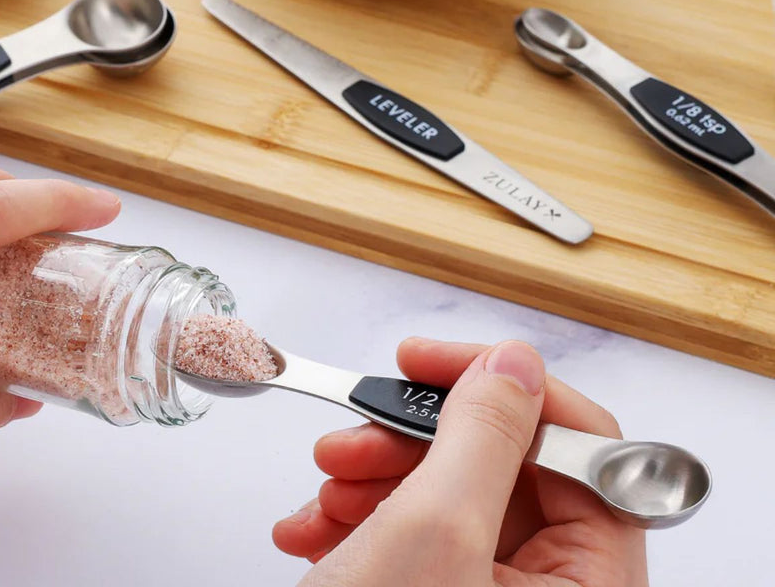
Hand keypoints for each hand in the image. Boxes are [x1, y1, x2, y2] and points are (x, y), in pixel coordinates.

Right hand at [273, 338, 647, 585]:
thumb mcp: (432, 532)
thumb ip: (482, 436)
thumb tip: (512, 364)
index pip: (585, 453)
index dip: (509, 393)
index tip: (432, 363)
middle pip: (506, 470)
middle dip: (413, 444)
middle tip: (355, 436)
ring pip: (449, 496)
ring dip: (373, 479)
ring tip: (323, 492)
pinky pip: (414, 535)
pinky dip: (359, 519)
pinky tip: (312, 526)